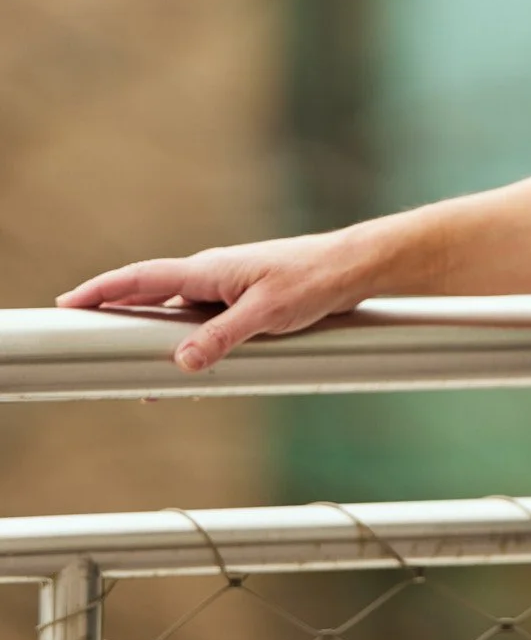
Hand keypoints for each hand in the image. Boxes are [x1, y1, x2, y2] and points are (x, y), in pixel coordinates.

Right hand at [55, 235, 377, 372]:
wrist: (353, 268)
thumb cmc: (314, 280)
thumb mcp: (266, 313)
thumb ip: (222, 337)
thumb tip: (180, 363)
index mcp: (208, 270)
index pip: (141, 279)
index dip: (102, 290)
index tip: (68, 302)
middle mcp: (211, 277)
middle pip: (150, 297)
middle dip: (115, 315)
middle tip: (82, 335)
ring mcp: (226, 289)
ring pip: (176, 315)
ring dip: (152, 337)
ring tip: (129, 370)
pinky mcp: (243, 303)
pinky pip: (202, 324)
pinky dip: (185, 343)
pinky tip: (185, 368)